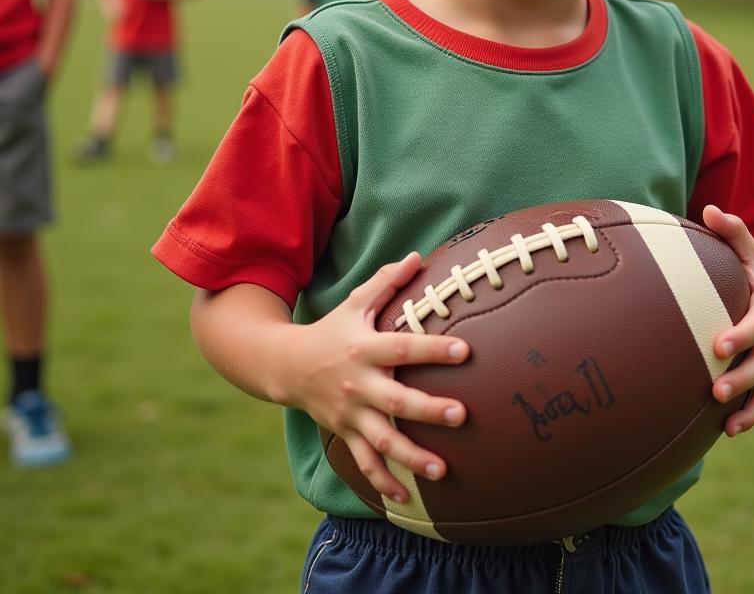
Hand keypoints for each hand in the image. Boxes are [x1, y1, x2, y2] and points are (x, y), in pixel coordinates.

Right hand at [282, 252, 470, 503]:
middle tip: (462, 415)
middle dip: (428, 411)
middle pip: (396, 401)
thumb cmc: (331, 329)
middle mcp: (358, 384)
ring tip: (442, 470)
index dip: (434, 348)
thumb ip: (386, 282)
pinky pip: (364, 463)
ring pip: (382, 441)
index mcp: (364, 348)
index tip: (466, 349)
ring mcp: (350, 414)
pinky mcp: (345, 433)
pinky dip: (383, 482)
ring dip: (411, 457)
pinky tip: (406, 499)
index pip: (403, 348)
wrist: (284, 365)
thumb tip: (418, 256)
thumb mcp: (355, 303)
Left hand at [702, 206, 753, 436]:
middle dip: (741, 377)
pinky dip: (749, 417)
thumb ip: (731, 231)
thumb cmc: (752, 273)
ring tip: (723, 418)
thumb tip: (710, 210)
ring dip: (747, 405)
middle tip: (715, 389)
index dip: (742, 334)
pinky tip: (725, 431)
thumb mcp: (746, 250)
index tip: (717, 345)